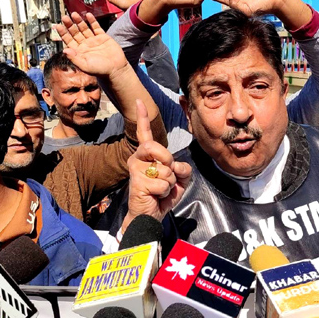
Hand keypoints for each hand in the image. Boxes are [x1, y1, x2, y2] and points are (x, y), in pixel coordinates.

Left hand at [55, 12, 127, 78]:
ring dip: (79, 21)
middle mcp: (85, 44)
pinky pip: (96, 27)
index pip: (68, 40)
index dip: (63, 33)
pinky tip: (88, 15)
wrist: (116, 69)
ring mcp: (94, 40)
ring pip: (84, 28)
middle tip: (64, 17)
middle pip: (75, 32)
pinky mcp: (103, 37)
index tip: (58, 26)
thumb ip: (74, 58)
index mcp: (79, 51)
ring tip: (74, 14)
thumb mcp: (85, 66)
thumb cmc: (100, 70)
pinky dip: (92, 21)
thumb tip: (64, 50)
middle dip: (69, 25)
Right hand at [123, 100, 190, 230]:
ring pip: (165, 169)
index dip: (143, 117)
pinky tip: (156, 196)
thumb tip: (176, 164)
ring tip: (160, 190)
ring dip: (170, 183)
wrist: (150, 216)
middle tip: (166, 176)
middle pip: (156, 147)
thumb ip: (183, 168)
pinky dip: (166, 193)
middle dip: (168, 161)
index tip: (139, 101)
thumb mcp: (179, 180)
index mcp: (148, 155)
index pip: (144, 133)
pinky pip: (163, 184)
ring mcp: (136, 169)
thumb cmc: (162, 196)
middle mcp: (138, 158)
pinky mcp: (137, 182)